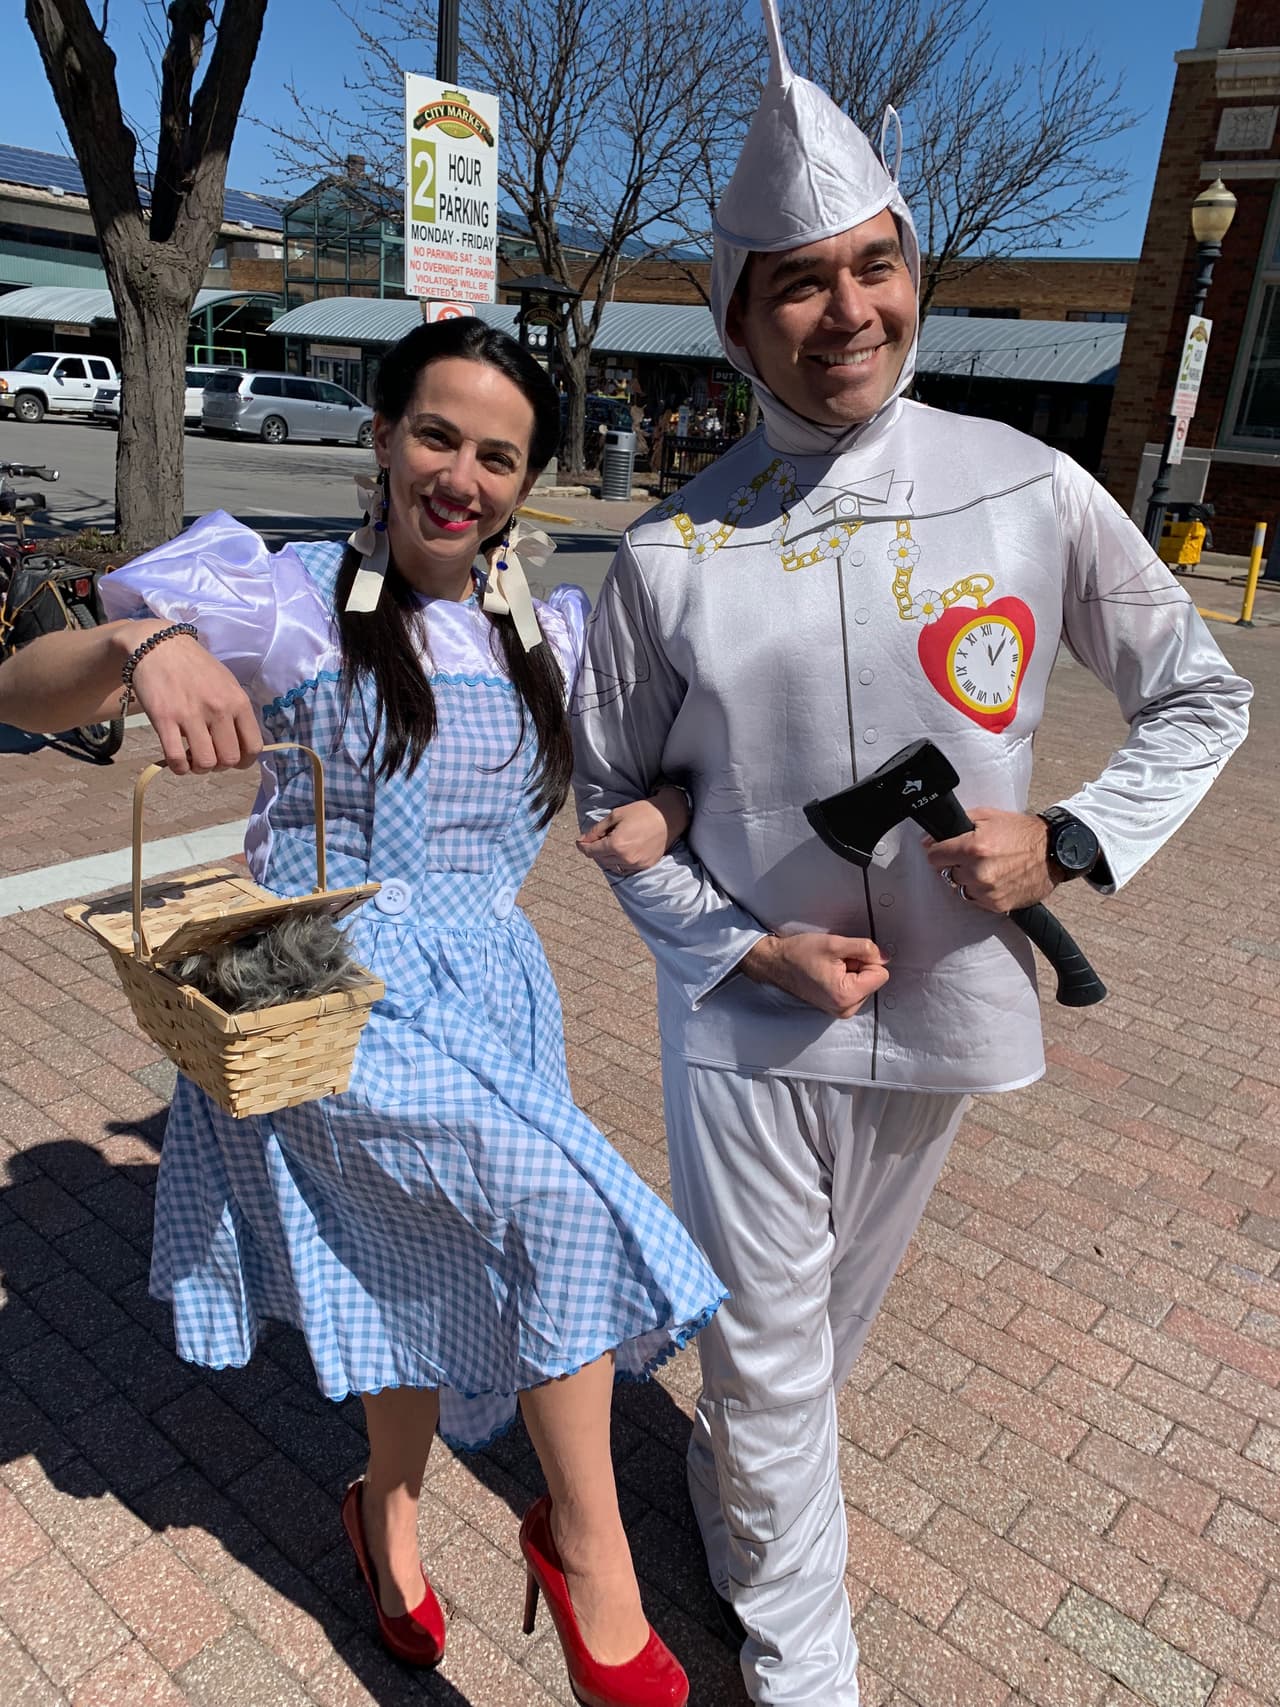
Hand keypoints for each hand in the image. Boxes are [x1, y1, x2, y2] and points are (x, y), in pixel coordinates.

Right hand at [125, 622, 261, 774]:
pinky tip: (177, 760)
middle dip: (220, 766)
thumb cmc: (195, 667)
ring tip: (192, 758)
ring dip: (199, 768)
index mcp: (238, 702)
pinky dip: (178, 767)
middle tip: (209, 756)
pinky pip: (176, 758)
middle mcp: (218, 710)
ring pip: (205, 763)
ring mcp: (191, 715)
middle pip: (230, 759)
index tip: (232, 759)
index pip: (254, 747)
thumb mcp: (227, 684)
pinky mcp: (165, 719)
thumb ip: (236, 713)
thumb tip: (242, 744)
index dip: (244, 761)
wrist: (159, 646)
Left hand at [577, 801, 669, 875]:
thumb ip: (597, 829)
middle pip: (600, 859)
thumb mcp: (616, 815)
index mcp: (616, 844)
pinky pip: (625, 869)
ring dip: (606, 857)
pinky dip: (618, 862)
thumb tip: (584, 839)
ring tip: (609, 844)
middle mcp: (625, 858)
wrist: (669, 817)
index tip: (579, 842)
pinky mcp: (645, 865)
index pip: (591, 851)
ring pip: (612, 866)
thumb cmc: (643, 812)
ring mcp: (636, 864)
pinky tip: (620, 851)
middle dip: (594, 850)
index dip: (583, 846)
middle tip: (595, 840)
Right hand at [740, 933, 889, 1018]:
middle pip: (873, 980)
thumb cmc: (799, 954)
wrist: (776, 964)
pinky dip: (846, 978)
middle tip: (834, 961)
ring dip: (852, 971)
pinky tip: (828, 974)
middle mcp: (846, 1009)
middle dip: (859, 966)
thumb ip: (865, 948)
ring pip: (865, 984)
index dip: (866, 959)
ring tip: (829, 967)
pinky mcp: (837, 1008)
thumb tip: (885, 956)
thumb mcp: (835, 944)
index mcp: (846, 995)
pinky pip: (855, 989)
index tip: (845, 957)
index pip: (881, 974)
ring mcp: (841, 1010)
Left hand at [925, 807, 1054, 912]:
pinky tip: (997, 878)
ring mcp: (987, 891)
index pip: (934, 857)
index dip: (939, 852)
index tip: (946, 851)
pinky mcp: (997, 905)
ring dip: (970, 880)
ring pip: (962, 888)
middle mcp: (978, 872)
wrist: (1054, 851)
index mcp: (972, 848)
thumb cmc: (1022, 832)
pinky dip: (983, 892)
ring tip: (989, 867)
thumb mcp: (987, 816)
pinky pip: (977, 900)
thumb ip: (956, 825)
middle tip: (977, 856)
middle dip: (958, 864)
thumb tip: (929, 840)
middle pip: (948, 873)